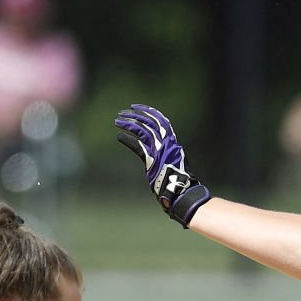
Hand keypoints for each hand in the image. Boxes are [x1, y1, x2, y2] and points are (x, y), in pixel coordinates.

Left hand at [114, 104, 211, 226]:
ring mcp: (160, 151)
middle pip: (150, 122)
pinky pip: (138, 146)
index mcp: (173, 143)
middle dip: (136, 115)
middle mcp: (167, 144)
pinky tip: (119, 136)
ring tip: (117, 120)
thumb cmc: (177, 183)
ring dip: (129, 124)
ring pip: (143, 130)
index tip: (138, 107)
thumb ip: (165, 156)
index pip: (162, 121)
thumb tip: (156, 155)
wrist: (182, 193)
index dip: (150, 112)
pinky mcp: (152, 160)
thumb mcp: (173, 164)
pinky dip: (128, 140)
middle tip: (123, 112)